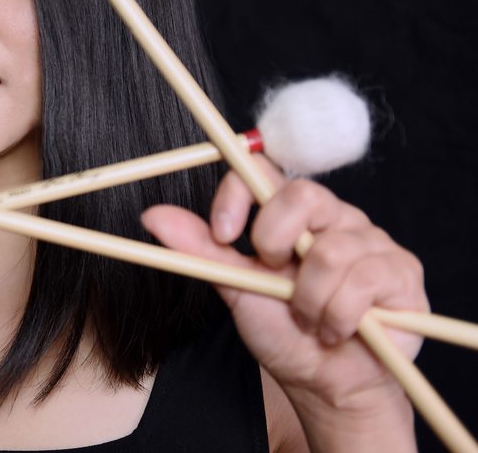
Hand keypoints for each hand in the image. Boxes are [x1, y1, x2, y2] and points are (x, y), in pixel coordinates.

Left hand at [141, 158, 426, 416]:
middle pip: (303, 193)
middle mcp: (332, 216)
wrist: (325, 382)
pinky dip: (339, 316)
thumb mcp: (233, 287)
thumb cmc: (282, 331)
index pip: (262, 169)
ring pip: (330, 250)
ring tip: (309, 319)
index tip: (222, 234)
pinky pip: (364, 281)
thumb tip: (152, 215)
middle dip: (275, 241)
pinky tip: (338, 329)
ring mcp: (370, 240)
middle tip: (273, 275)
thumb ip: (199, 249)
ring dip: (308, 300)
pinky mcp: (400, 271)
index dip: (238, 194)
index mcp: (289, 213)